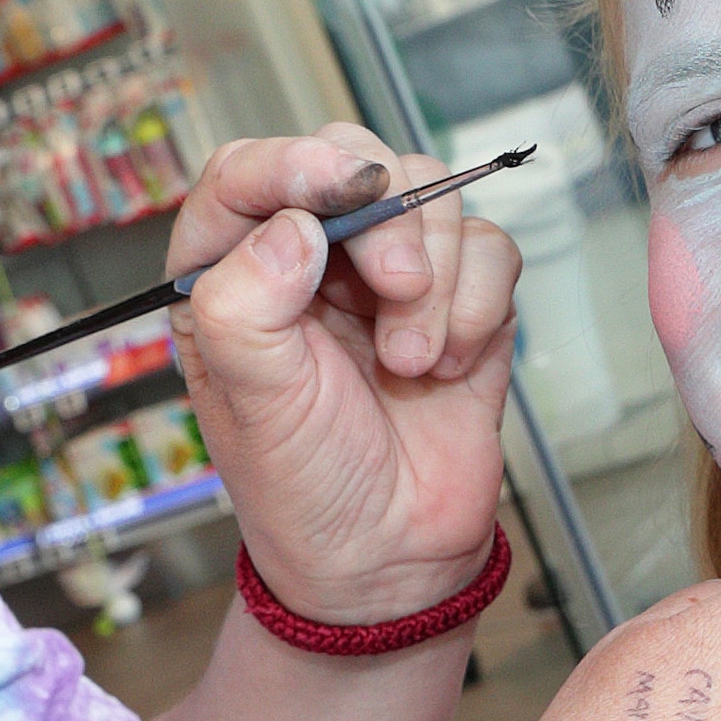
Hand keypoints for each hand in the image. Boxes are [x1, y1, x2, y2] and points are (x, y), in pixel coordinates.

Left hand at [169, 124, 520, 628]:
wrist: (389, 559)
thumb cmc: (303, 485)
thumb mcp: (250, 400)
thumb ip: (247, 302)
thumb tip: (294, 225)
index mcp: (229, 274)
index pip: (247, 172)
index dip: (295, 162)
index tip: (341, 187)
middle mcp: (307, 259)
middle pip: (354, 161)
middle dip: (390, 218)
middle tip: (399, 289)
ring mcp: (386, 273)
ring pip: (433, 194)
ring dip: (438, 278)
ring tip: (414, 361)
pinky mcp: (459, 297)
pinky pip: (490, 247)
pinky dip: (480, 302)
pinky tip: (449, 364)